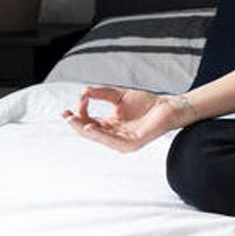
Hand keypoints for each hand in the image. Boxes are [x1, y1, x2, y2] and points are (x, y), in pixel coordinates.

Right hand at [61, 86, 192, 152]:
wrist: (168, 106)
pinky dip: (100, 135)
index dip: (81, 112)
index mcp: (110, 125)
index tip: (82, 97)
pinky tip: (91, 127)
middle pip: (89, 132)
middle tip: (66, 115)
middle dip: (76, 124)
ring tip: (73, 121)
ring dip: (84, 129)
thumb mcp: (119, 96)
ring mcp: (122, 141)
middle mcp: (114, 135)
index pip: (89, 122)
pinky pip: (112, 141)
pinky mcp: (131, 143)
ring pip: (98, 137)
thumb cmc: (147, 103)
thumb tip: (84, 91)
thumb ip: (102, 93)